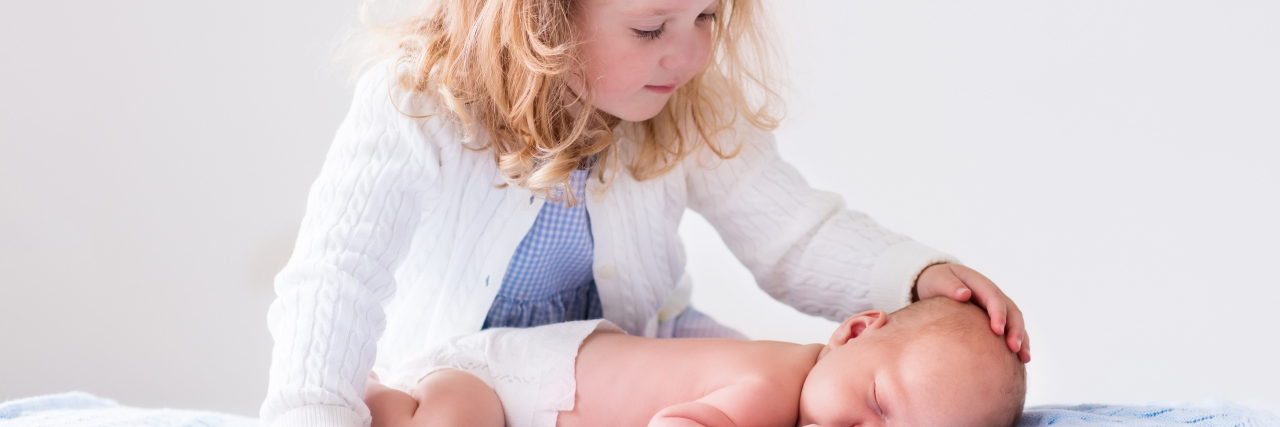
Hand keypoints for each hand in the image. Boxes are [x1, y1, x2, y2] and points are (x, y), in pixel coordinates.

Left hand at [914, 263, 1030, 362]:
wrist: (938, 284)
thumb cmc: (938, 281)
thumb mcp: (939, 279)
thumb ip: (950, 285)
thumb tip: (964, 294)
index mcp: (981, 285)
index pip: (994, 298)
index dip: (998, 314)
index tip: (997, 330)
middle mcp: (994, 295)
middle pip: (1012, 311)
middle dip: (1015, 329)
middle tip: (1014, 348)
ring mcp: (997, 307)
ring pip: (1015, 322)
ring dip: (1021, 339)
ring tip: (1024, 358)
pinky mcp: (996, 319)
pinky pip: (1010, 330)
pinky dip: (1017, 343)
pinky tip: (1020, 360)